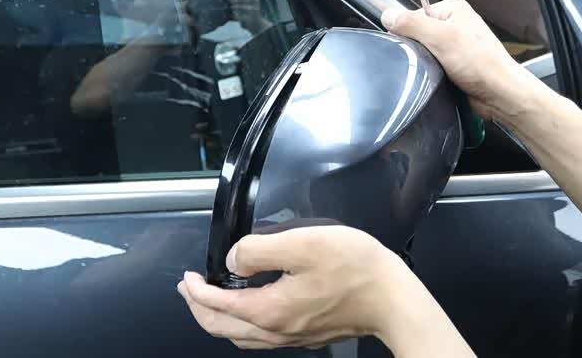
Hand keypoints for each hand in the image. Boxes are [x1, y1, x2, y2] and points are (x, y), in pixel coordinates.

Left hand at [176, 226, 417, 349]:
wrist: (394, 300)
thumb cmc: (355, 268)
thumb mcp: (302, 243)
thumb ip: (259, 249)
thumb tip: (234, 260)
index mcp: (269, 309)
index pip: (217, 305)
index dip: (196, 291)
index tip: (187, 277)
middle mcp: (276, 330)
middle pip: (223, 329)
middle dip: (200, 310)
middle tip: (190, 290)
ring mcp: (293, 337)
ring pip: (241, 337)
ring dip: (220, 319)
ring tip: (212, 301)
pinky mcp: (308, 335)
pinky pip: (262, 338)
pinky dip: (243, 325)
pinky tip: (250, 309)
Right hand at [381, 0, 546, 124]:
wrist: (500, 94)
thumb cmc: (482, 65)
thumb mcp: (442, 37)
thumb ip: (413, 24)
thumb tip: (388, 14)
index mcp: (453, 9)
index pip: (414, 14)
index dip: (408, 30)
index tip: (412, 43)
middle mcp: (455, 25)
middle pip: (418, 34)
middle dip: (419, 50)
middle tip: (430, 59)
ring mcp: (456, 46)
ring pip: (424, 53)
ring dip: (426, 64)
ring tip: (439, 70)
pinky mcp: (455, 65)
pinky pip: (432, 67)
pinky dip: (432, 74)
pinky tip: (441, 78)